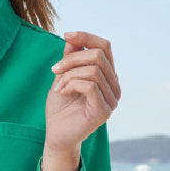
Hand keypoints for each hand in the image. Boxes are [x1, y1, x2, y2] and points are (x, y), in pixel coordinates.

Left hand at [42, 31, 120, 170]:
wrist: (56, 135)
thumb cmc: (60, 108)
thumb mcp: (63, 77)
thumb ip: (70, 58)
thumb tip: (72, 37)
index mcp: (108, 76)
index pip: (105, 46)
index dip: (86, 37)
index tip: (66, 35)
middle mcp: (114, 86)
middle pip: (98, 55)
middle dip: (71, 59)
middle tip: (54, 70)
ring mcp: (112, 99)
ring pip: (93, 70)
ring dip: (69, 74)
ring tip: (58, 87)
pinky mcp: (104, 111)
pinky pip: (90, 85)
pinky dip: (71, 84)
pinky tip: (62, 93)